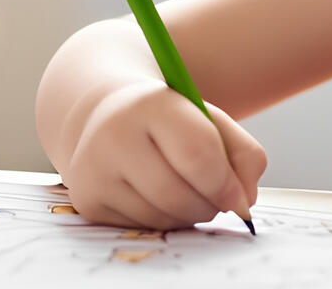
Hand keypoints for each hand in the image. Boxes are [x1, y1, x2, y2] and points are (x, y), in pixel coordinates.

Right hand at [60, 79, 266, 229]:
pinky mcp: (87, 201)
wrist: (107, 117)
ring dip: (188, 216)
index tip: (240, 200)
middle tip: (219, 203)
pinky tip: (160, 199)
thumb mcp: (209, 120)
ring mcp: (93, 170)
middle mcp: (113, 134)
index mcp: (150, 103)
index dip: (227, 184)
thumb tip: (244, 201)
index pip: (197, 154)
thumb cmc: (169, 122)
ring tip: (189, 194)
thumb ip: (243, 154)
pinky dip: (164, 222)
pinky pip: (142, 227)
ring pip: (160, 217)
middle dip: (209, 206)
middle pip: (177, 195)